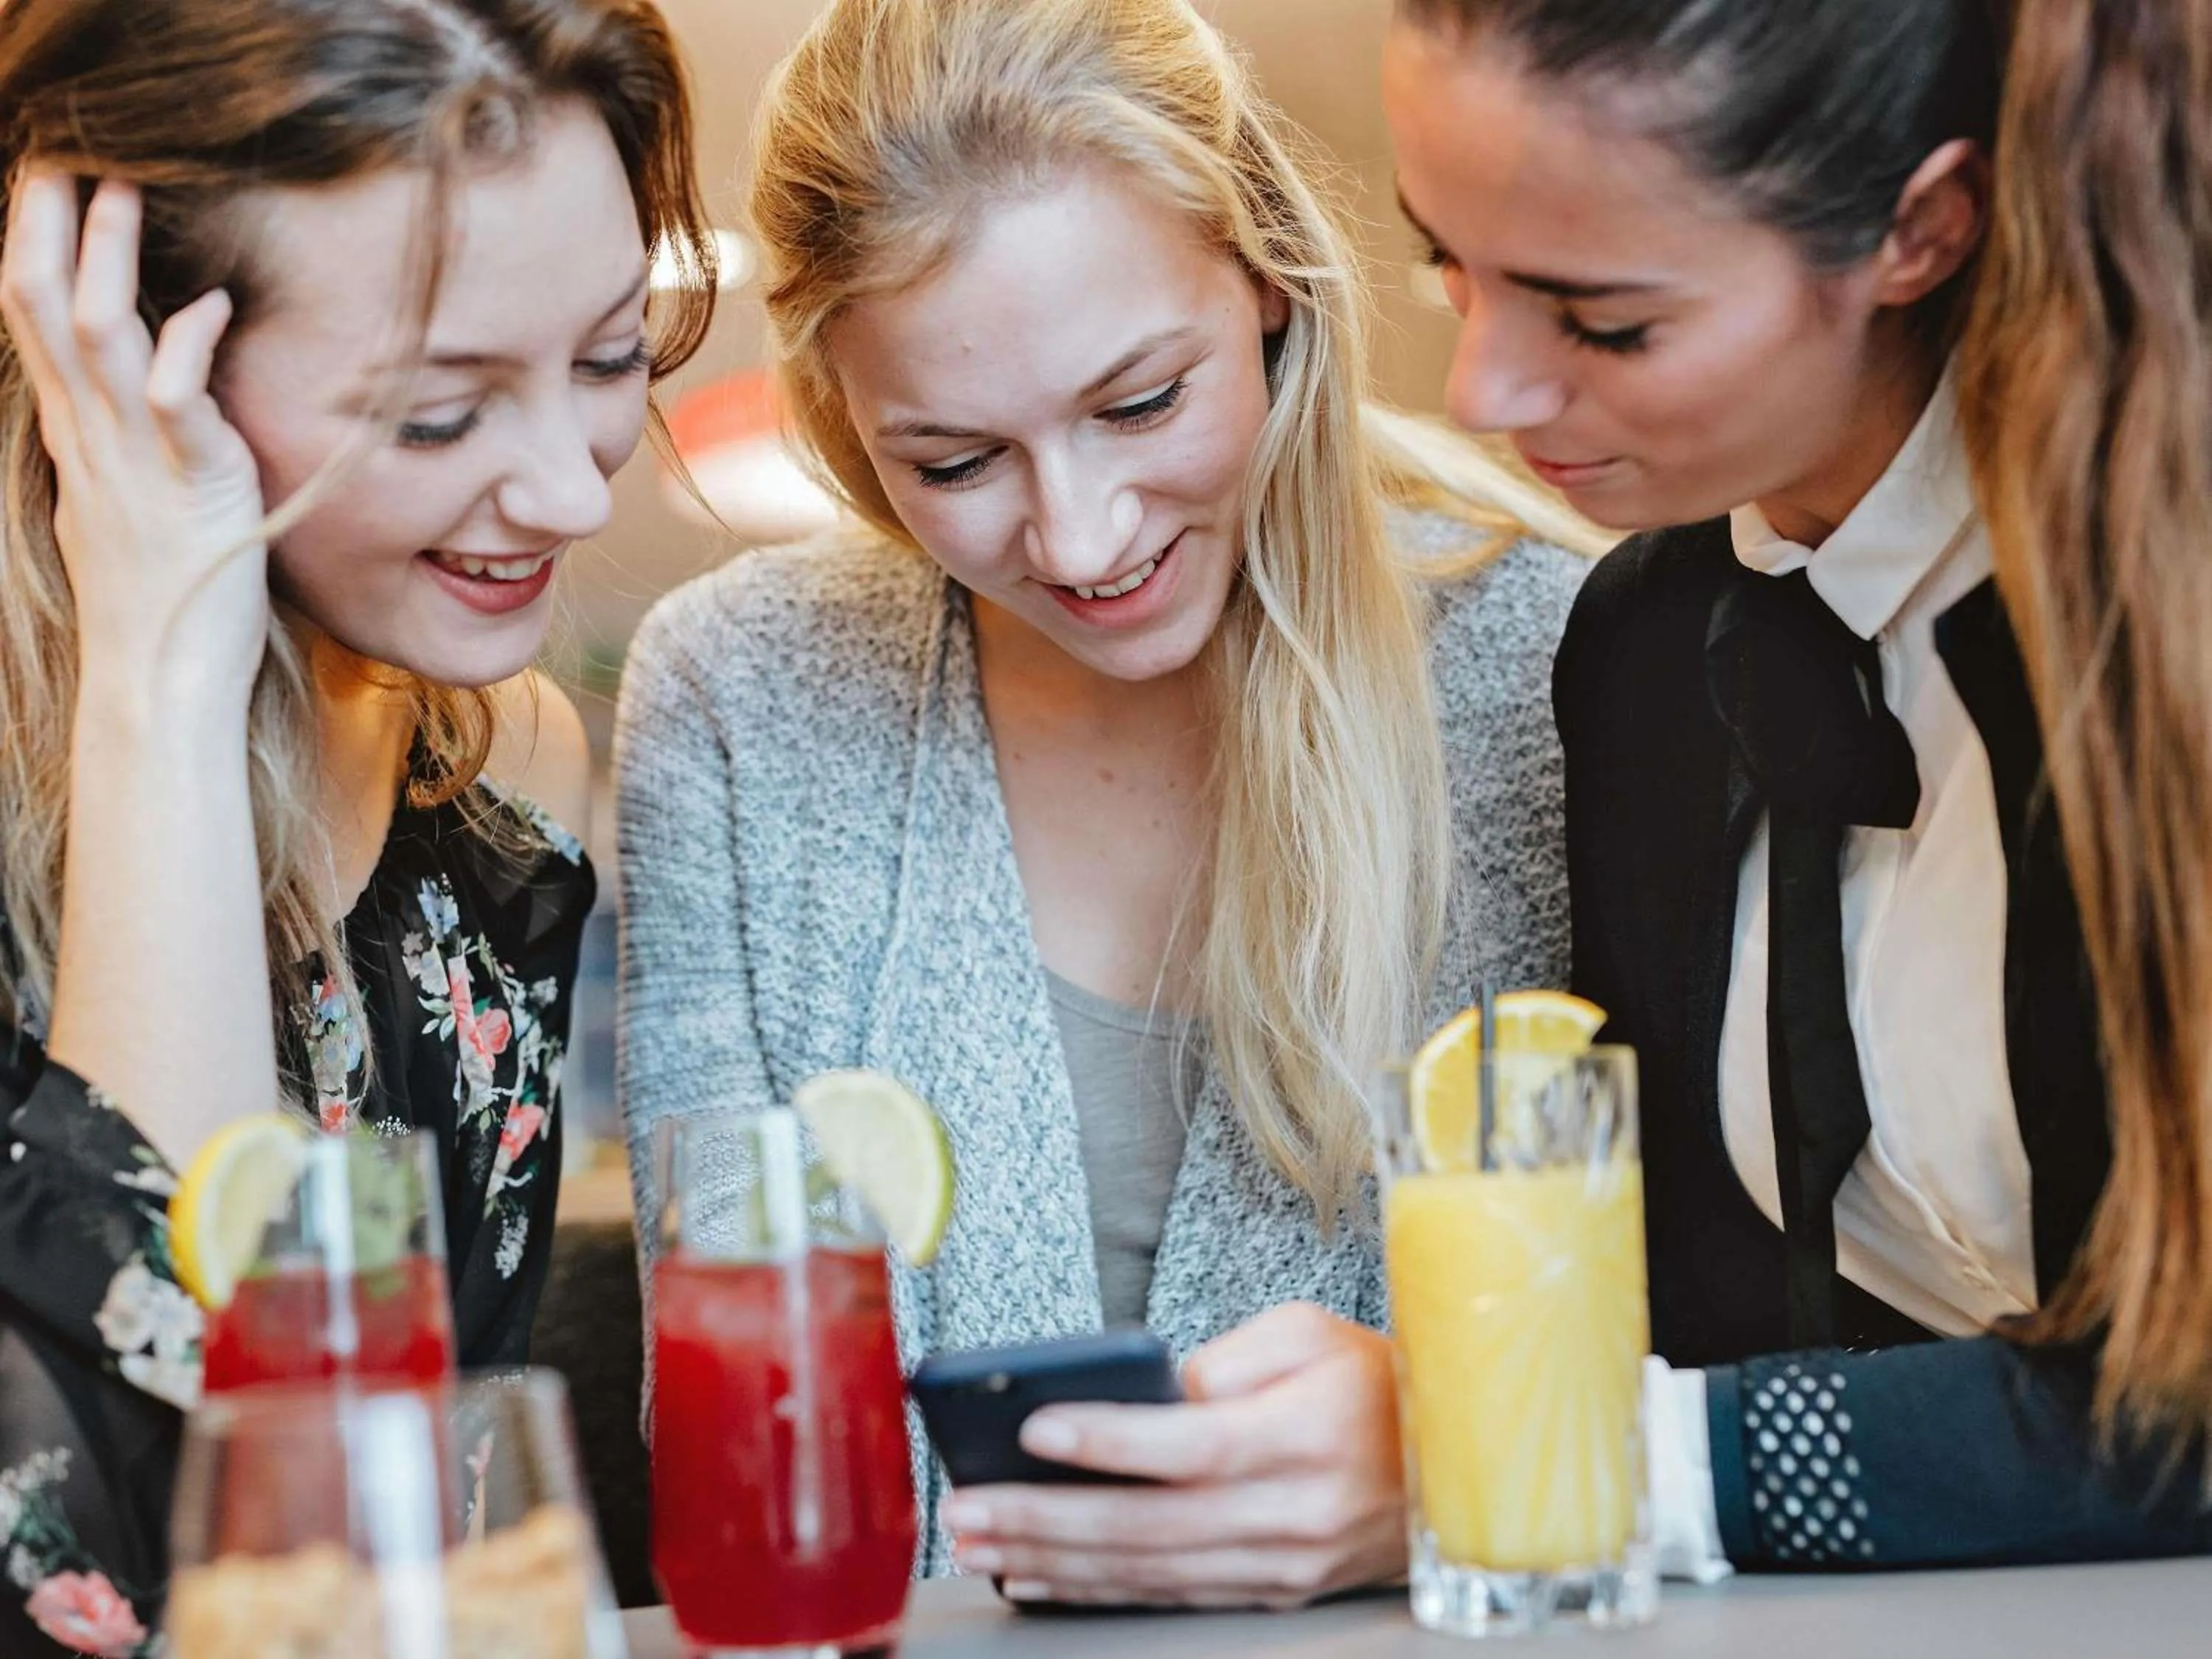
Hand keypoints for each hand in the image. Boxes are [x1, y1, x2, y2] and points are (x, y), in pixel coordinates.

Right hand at [1, 170, 268, 706]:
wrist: (160, 688)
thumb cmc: (158, 602)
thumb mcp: (123, 507)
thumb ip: (118, 447)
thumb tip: (126, 400)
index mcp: (75, 439)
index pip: (31, 320)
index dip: (30, 244)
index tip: (40, 177)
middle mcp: (91, 440)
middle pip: (41, 308)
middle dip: (45, 225)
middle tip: (57, 149)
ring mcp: (134, 461)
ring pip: (100, 337)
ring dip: (109, 259)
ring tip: (124, 187)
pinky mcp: (192, 489)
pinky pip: (176, 402)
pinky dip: (189, 346)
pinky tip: (209, 304)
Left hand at [943, 1303, 1406, 1609]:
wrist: (1451, 1463)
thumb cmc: (1371, 1382)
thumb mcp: (1309, 1332)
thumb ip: (1231, 1355)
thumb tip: (1156, 1392)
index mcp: (1303, 1435)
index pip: (1191, 1445)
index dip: (1109, 1440)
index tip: (1035, 1430)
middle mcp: (1291, 1512)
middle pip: (1149, 1524)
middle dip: (1045, 1518)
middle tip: (968, 1506)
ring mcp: (1281, 1565)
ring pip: (1148, 1570)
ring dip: (1051, 1560)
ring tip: (979, 1541)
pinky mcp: (1270, 1592)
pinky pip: (1168, 1595)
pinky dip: (1096, 1589)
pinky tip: (1038, 1575)